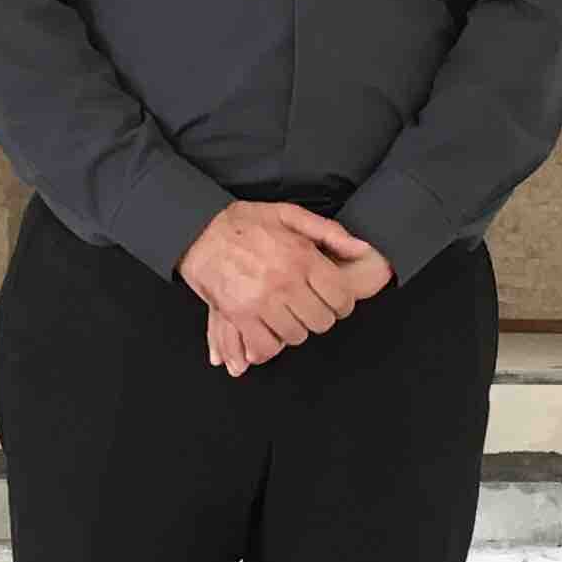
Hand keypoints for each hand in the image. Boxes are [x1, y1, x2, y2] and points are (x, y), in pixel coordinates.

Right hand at [181, 201, 388, 375]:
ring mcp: (262, 302)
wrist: (199, 232)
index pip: (340, 298)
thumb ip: (328, 232)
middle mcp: (285, 282)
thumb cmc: (245, 223)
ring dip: (295, 330)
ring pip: (297, 336)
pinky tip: (268, 330)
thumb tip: (361, 249)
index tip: (333, 301)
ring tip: (286, 315)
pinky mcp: (239, 316)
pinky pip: (266, 346)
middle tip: (309, 308)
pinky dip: (269, 345)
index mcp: (302, 257)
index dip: (342, 304)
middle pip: (322, 321)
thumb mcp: (289, 214)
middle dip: (320, 317)